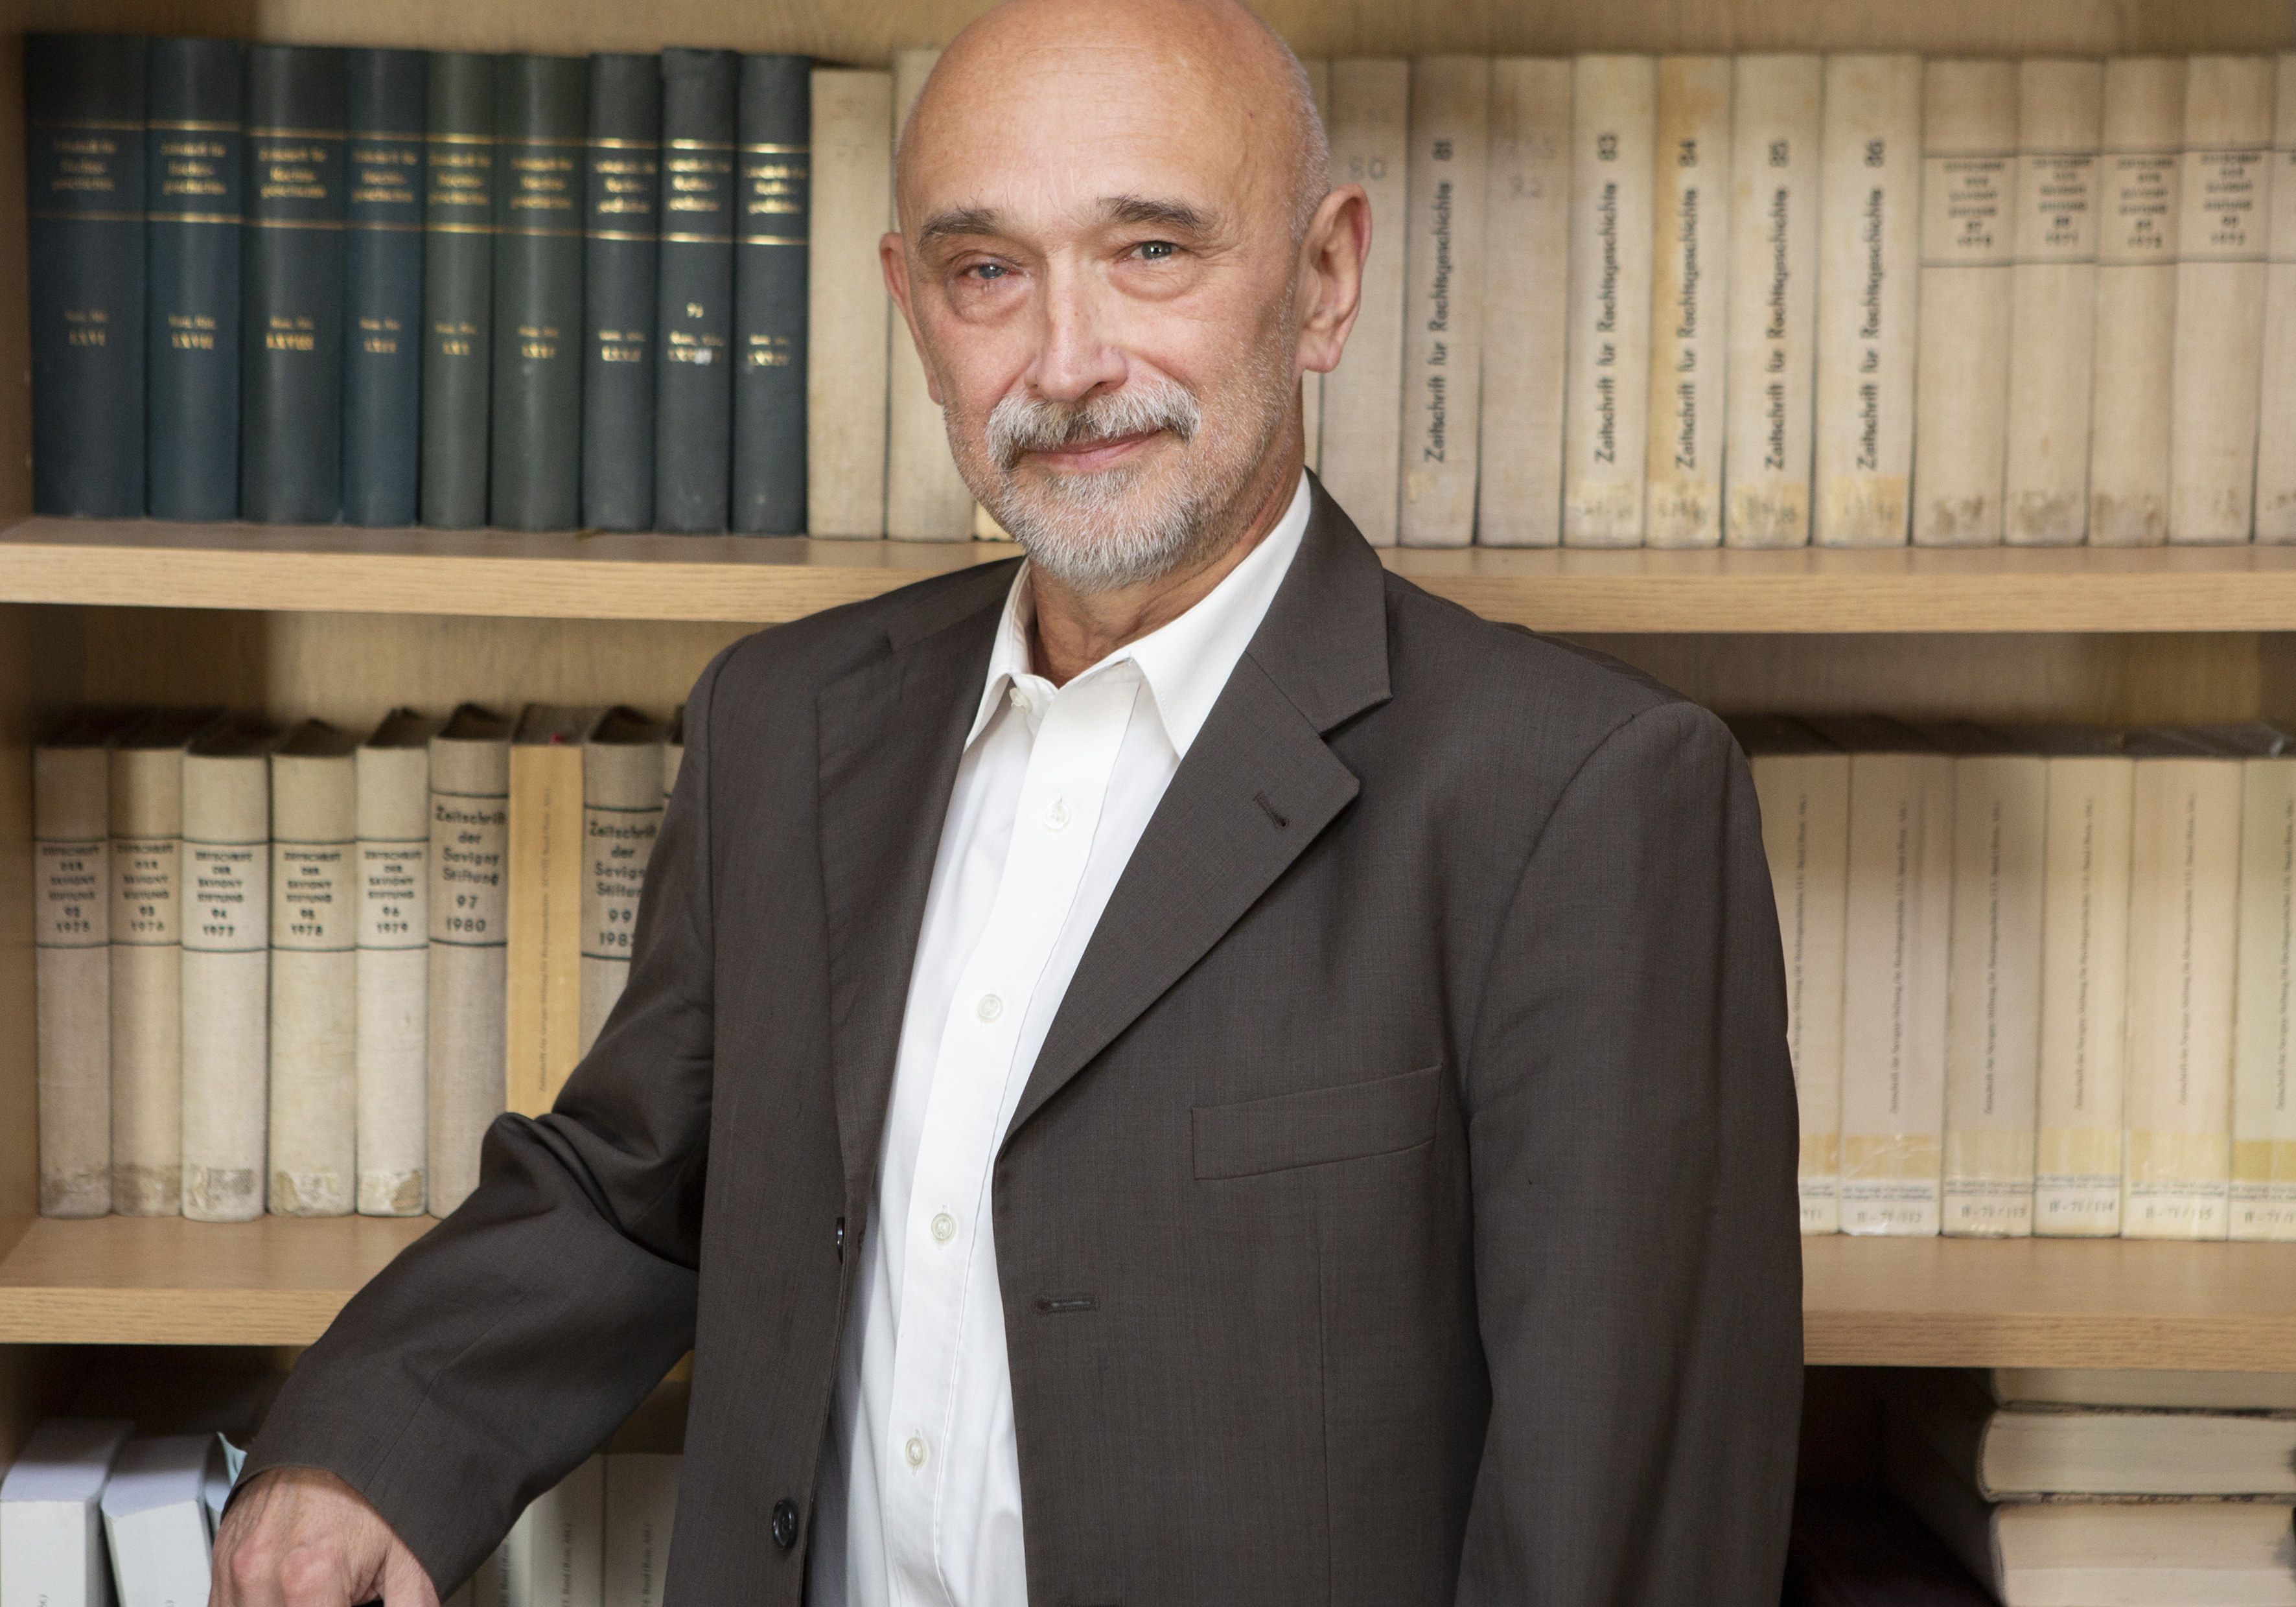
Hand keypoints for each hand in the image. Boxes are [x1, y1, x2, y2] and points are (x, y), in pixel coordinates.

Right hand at [212, 1467, 439, 1606]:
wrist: (328, 1441)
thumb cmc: (366, 1491)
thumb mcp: (405, 1554)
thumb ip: (409, 1605)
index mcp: (310, 1579)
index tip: (353, 1605)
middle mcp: (262, 1576)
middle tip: (339, 1593)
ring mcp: (234, 1572)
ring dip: (287, 1606)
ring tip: (317, 1590)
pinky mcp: (218, 1567)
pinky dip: (257, 1605)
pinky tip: (287, 1592)